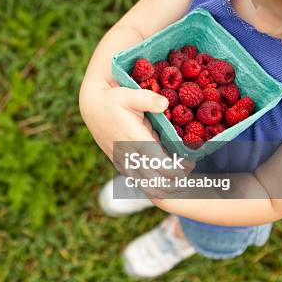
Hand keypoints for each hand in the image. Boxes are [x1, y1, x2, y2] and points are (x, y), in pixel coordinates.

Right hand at [80, 80, 195, 197]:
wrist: (91, 107)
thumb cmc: (113, 99)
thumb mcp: (129, 94)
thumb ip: (148, 99)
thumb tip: (165, 104)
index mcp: (134, 139)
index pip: (160, 165)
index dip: (177, 170)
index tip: (190, 164)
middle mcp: (128, 153)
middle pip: (153, 181)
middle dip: (173, 183)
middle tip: (189, 176)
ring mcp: (122, 160)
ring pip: (143, 185)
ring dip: (161, 188)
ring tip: (178, 183)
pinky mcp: (119, 162)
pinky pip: (135, 180)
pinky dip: (150, 185)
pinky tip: (162, 184)